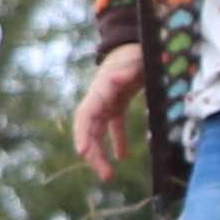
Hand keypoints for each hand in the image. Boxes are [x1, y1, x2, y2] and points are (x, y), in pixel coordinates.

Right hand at [70, 44, 145, 180]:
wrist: (137, 42)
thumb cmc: (137, 51)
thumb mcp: (137, 59)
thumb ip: (126, 70)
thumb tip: (113, 80)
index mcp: (101, 88)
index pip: (86, 115)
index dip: (82, 133)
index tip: (82, 152)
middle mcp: (99, 97)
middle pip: (89, 129)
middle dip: (93, 153)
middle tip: (106, 176)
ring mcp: (106, 101)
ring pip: (97, 132)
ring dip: (101, 153)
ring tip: (109, 176)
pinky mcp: (116, 104)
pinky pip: (113, 126)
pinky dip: (117, 141)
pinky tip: (123, 158)